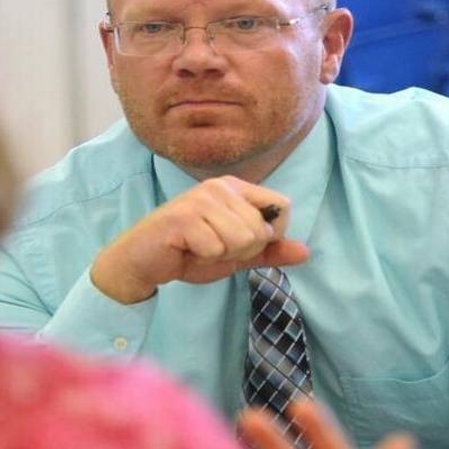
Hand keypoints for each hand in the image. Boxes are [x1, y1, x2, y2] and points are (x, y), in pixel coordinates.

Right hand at [91, 176, 310, 302]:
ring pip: (242, 238)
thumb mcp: (236, 254)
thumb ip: (268, 251)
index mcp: (234, 188)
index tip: (243, 242)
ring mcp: (199, 199)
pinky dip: (203, 258)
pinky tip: (185, 249)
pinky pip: (216, 248)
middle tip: (213, 247)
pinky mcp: (183, 217)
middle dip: (242, 250)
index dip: (270, 234)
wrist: (143, 261)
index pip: (282, 206)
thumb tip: (305, 252)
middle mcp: (218, 187)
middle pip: (262, 228)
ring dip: (222, 255)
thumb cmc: (188, 253)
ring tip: (200, 248)